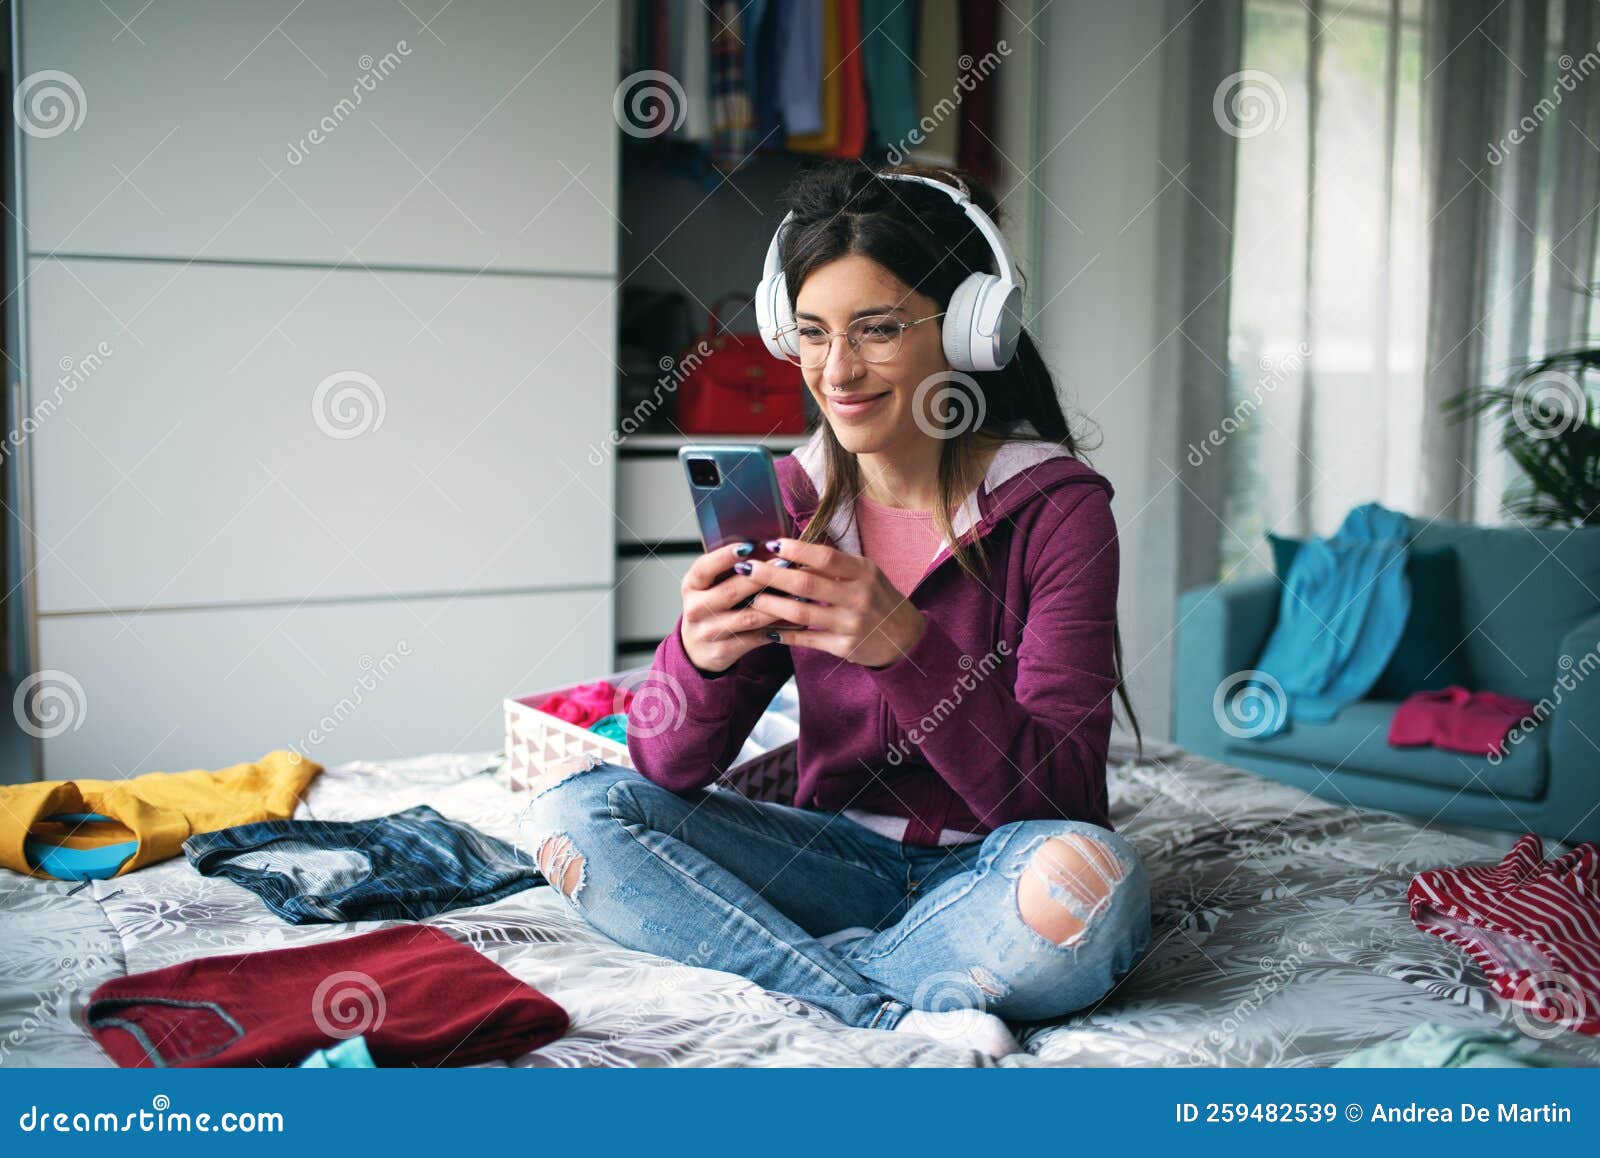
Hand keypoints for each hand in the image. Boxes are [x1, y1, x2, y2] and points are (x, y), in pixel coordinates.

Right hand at [678, 542, 789, 673]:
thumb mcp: (710, 586)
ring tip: (799, 591)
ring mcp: (708, 631)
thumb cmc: (712, 606)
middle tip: (785, 562)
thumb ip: (731, 570)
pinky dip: (777, 628)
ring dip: (777, 604)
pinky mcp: (723, 650)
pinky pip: (756, 637)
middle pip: (731, 590)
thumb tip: (768, 548)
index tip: (748, 545)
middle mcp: (695, 608)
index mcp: (691, 585)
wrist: (697, 648)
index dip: (725, 556)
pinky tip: (794, 618)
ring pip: (749, 616)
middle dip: (762, 576)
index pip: (704, 568)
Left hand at [744, 538, 925, 667]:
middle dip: (772, 575)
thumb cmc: (878, 599)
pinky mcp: (844, 647)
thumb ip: (835, 564)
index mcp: (863, 572)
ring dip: (772, 604)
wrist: (904, 638)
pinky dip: (784, 634)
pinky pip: (806, 639)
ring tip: (751, 597)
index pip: (825, 557)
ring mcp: (851, 624)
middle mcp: (858, 597)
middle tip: (747, 568)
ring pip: (802, 613)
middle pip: (806, 584)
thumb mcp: (866, 574)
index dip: (796, 550)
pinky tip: (766, 628)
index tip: (771, 544)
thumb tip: (795, 547)